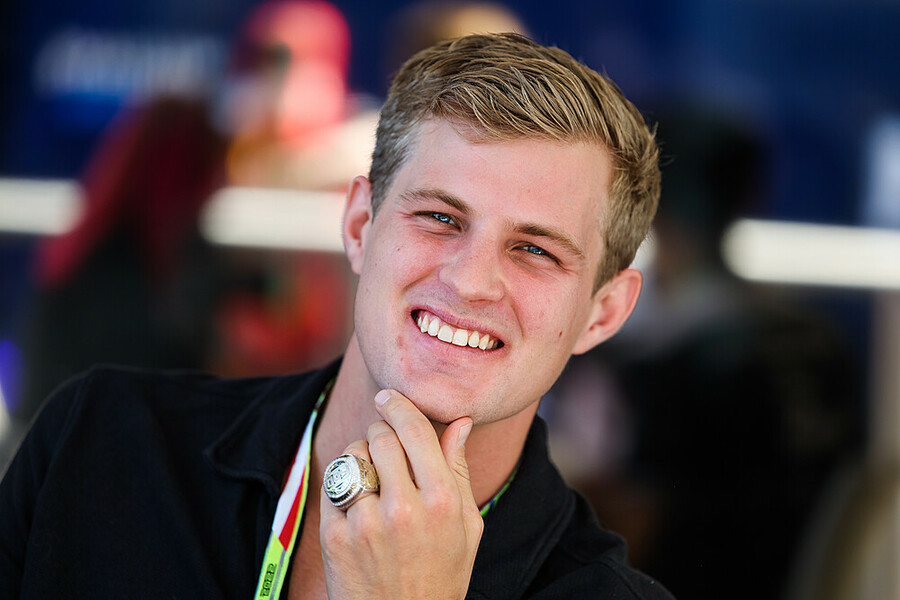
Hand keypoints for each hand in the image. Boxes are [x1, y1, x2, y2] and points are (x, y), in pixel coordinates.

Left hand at [319, 389, 482, 598]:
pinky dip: (343, 486)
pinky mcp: (336, 536)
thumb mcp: (466, 527)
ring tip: (372, 479)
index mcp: (442, 503)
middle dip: (380, 433)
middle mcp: (404, 509)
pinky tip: (356, 504)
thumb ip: (459, 470)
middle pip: (381, 438)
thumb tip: (461, 422)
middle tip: (383, 444)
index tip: (388, 397)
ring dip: (360, 457)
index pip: (415, 432)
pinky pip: (333, 485)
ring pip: (354, 457)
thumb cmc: (440, 576)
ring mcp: (367, 523)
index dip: (399, 406)